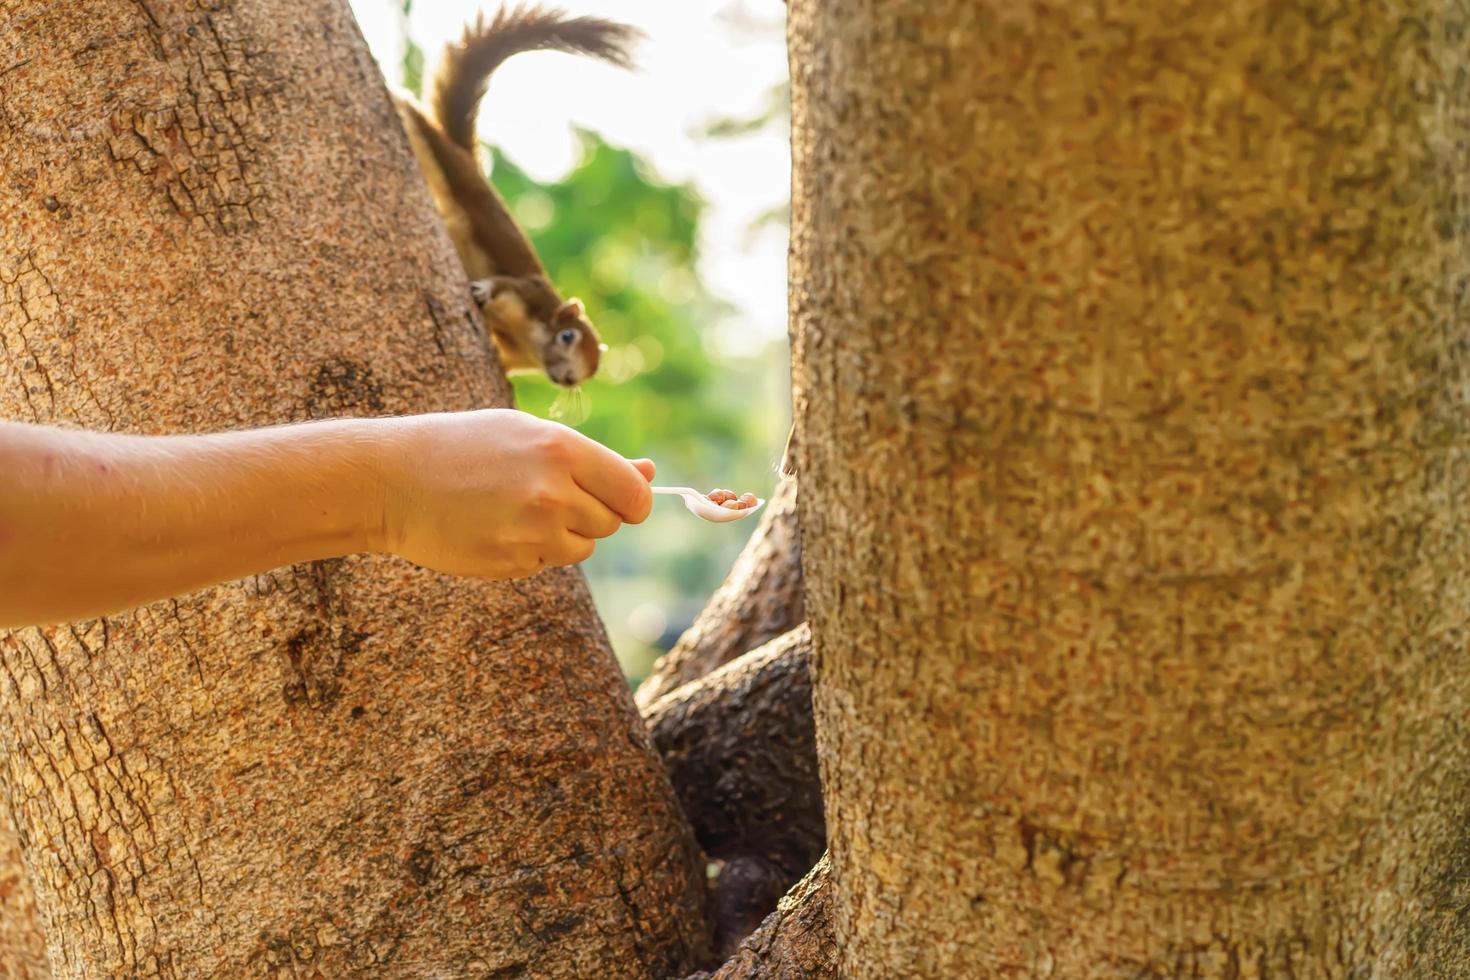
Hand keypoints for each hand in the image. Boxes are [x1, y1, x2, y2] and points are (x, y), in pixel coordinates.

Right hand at [371, 409, 653, 578]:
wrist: (391, 480)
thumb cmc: (463, 447)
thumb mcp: (528, 434)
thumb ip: (594, 459)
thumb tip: (649, 473)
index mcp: (561, 451)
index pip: (634, 495)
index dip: (633, 501)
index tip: (620, 499)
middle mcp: (552, 494)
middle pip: (610, 523)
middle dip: (591, 513)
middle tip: (545, 492)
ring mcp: (531, 534)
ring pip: (581, 547)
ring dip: (562, 534)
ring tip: (515, 507)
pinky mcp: (511, 564)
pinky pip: (546, 563)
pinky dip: (531, 550)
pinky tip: (495, 525)